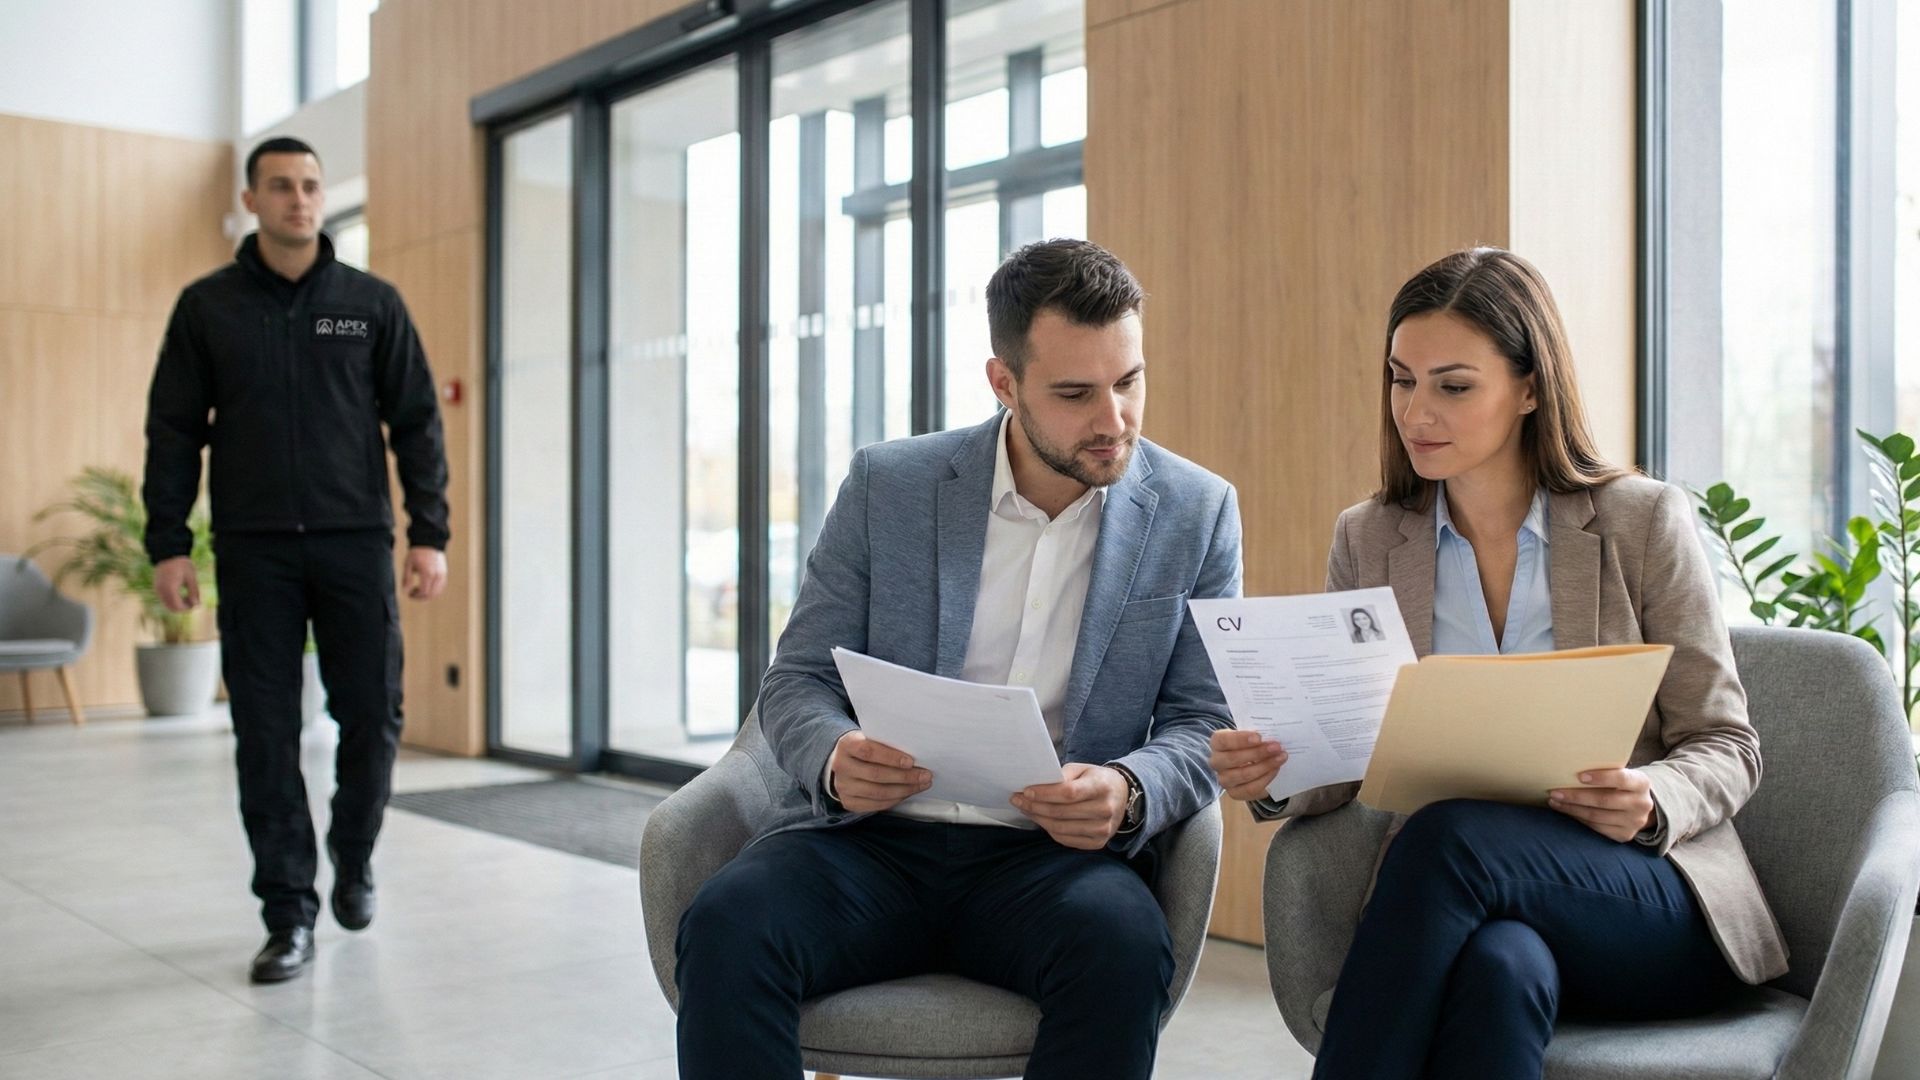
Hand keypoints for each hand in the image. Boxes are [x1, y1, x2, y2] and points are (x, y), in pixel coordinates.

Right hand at [153, 556, 199, 612]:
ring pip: (167, 604)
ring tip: (187, 596)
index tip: (196, 603)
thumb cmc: (182, 564)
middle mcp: (161, 590)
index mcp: (170, 588)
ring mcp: (157, 589)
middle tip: (192, 601)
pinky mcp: (157, 587)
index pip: (177, 606)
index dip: (187, 608)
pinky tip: (180, 593)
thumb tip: (196, 605)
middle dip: (183, 607)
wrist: (169, 553)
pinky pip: (164, 599)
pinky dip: (173, 600)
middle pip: (171, 608)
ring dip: (177, 604)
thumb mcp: (191, 578)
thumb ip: (194, 592)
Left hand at [404, 547, 447, 600]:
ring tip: (420, 591)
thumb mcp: (408, 565)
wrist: (429, 542)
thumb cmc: (416, 553)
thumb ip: (407, 579)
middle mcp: (437, 575)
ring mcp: (442, 575)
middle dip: (421, 597)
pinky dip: (434, 591)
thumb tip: (405, 591)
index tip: (409, 594)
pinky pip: (441, 587)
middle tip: (414, 595)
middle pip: (431, 594)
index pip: (423, 592)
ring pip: (437, 592)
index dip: (416, 596)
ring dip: (428, 595)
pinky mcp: (444, 573)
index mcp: (427, 574)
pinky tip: (427, 587)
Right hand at [827, 731, 930, 812]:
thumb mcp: (870, 738)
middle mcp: (841, 766)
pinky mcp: (848, 802)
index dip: (891, 757)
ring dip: (904, 790)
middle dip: (904, 776)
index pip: (868, 751)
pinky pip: (876, 805)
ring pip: (878, 792)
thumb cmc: (865, 747)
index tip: (911, 761)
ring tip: (922, 784)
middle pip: (875, 774)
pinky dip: (895, 800)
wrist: (844, 761)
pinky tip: (907, 793)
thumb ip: (886, 743)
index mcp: (846, 745)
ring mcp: (843, 787)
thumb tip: (917, 753)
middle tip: (925, 775)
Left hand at [1012, 763, 1128, 849]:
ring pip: (1060, 828)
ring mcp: (1103, 829)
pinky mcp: (1098, 842)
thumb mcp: (1083, 769)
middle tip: (1017, 800)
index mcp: (1102, 786)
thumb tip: (1036, 786)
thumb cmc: (1097, 780)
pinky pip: (1065, 839)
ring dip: (1038, 819)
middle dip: (1034, 806)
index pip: (1069, 793)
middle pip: (1061, 812)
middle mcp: (1105, 810)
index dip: (1045, 793)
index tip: (1026, 791)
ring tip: (1026, 809)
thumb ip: (1062, 775)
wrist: (1122, 797)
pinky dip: (1049, 830)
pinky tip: (1041, 820)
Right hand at [1209, 729, 1287, 801]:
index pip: (1224, 740)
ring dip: (1265, 766)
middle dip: (1258, 753)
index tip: (1259, 737)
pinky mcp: (1234, 793)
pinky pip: (1251, 788)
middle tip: (1276, 747)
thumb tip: (1271, 734)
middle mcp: (1217, 762)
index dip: (1240, 739)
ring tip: (1280, 758)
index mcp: (1217, 743)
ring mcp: (1224, 779)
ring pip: (1243, 775)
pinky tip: (1275, 770)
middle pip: (1233, 758)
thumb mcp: (1250, 735)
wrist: (1251, 761)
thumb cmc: (1250, 744)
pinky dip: (1265, 779)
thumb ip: (1257, 734)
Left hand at [1549, 768, 1656, 842]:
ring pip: (1597, 816)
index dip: (1600, 777)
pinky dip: (1579, 819)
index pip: (1621, 779)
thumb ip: (1605, 770)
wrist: (1639, 804)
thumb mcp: (1621, 773)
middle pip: (1604, 800)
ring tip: (1555, 802)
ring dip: (1572, 809)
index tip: (1579, 776)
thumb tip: (1569, 767)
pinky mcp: (1624, 835)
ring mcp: (1634, 822)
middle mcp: (1641, 804)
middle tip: (1555, 792)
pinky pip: (1597, 828)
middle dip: (1576, 796)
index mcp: (1641, 783)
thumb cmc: (1621, 783)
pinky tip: (1567, 812)